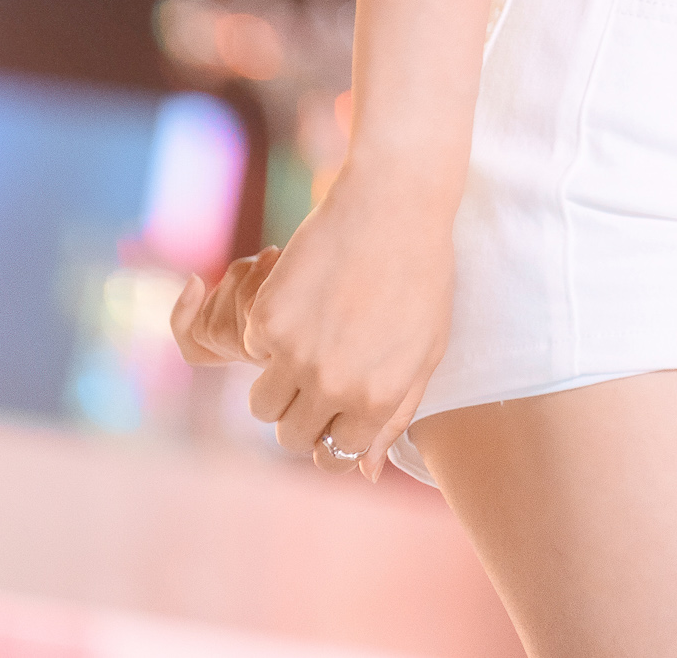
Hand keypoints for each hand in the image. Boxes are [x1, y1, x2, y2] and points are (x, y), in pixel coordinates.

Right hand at [170, 168, 454, 479]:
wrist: (394, 201)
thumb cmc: (420, 273)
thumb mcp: (425, 350)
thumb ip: (396, 414)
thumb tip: (364, 473)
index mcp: (378, 401)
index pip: (334, 456)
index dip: (330, 434)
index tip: (332, 409)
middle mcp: (335, 386)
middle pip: (290, 435)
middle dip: (300, 410)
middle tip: (317, 369)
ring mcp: (297, 354)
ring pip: (263, 403)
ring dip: (278, 378)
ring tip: (309, 334)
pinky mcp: (268, 319)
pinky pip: (251, 347)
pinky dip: (269, 328)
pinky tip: (305, 293)